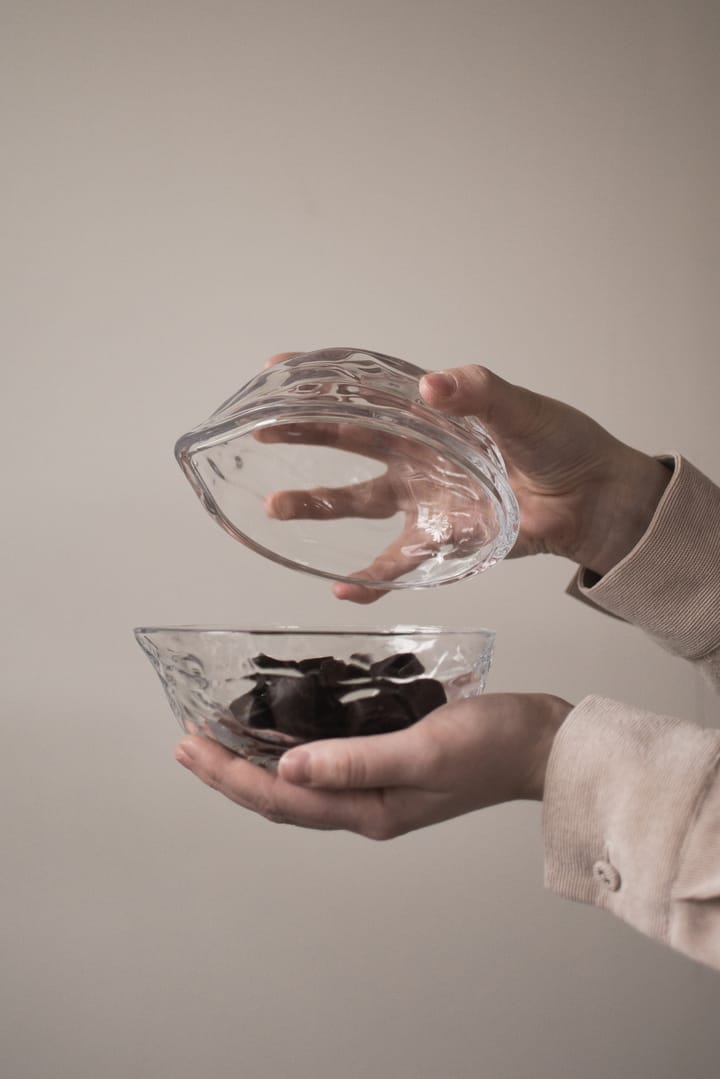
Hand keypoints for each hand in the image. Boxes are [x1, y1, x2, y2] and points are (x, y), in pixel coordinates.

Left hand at [174, 693, 571, 839]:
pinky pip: (326, 761)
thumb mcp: (423, 750)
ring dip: (255, 758)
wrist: (543, 743)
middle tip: (186, 740)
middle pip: (281, 794)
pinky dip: (294, 744)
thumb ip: (356, 761)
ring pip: (300, 779)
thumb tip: (288, 767)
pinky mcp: (388, 763)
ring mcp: (377, 787)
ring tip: (218, 734)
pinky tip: (281, 725)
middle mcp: (365, 806)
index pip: (282, 798)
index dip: (231, 775)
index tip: (190, 747)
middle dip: (230, 770)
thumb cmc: (493, 745)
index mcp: (369, 812)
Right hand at [262, 355, 670, 601]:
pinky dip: (370, 581)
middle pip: (348, 440)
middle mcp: (418, 454)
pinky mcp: (441, 540)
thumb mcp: (521, 409)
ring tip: (275, 507)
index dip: (322, 379)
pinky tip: (341, 591)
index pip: (367, 389)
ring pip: (357, 502)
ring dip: (316, 504)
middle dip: (301, 433)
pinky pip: (397, 564)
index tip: (276, 368)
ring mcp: (424, 498)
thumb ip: (478, 394)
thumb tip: (431, 386)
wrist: (595, 499)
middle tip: (257, 430)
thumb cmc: (562, 444)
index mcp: (432, 414)